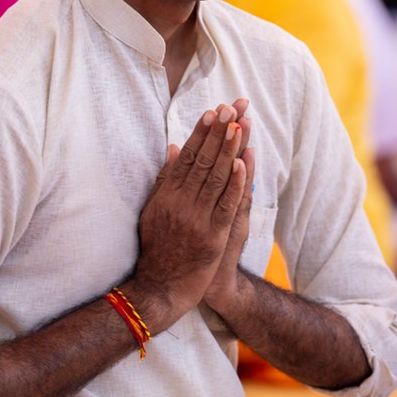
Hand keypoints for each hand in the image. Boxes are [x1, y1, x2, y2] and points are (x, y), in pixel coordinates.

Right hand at [129, 105, 246, 331]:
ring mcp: (197, 218)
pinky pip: (226, 204)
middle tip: (231, 107)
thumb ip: (165, 179)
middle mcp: (181, 202)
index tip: (212, 111)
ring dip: (229, 149)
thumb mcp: (153, 210)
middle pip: (203, 161)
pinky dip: (236, 183)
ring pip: (216, 177)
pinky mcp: (212, 236)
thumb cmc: (158, 248)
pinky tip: (243, 162)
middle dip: (218, 132)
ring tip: (240, 124)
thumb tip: (175, 148)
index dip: (201, 133)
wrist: (160, 288)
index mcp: (168, 194)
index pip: (187, 156)